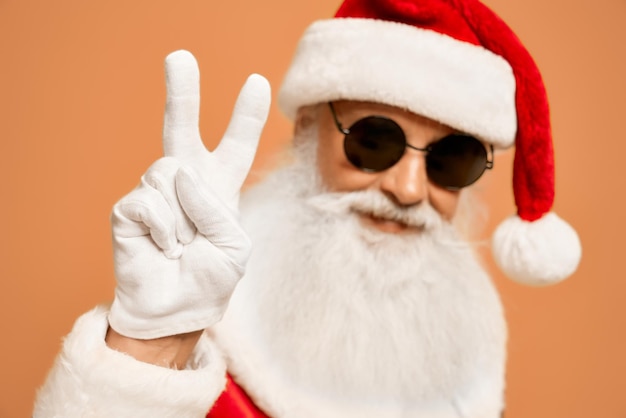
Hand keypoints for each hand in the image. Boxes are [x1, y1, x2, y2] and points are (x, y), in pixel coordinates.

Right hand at [108, 50, 270, 338]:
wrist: (177, 311)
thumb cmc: (211, 280)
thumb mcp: (236, 245)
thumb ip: (217, 206)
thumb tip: (180, 174)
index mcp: (219, 188)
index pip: (235, 145)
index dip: (246, 116)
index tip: (256, 82)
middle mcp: (186, 182)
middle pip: (183, 127)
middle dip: (182, 91)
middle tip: (179, 57)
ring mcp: (156, 192)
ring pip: (170, 172)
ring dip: (185, 217)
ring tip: (182, 244)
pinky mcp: (130, 207)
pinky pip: (151, 200)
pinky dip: (165, 229)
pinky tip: (163, 247)